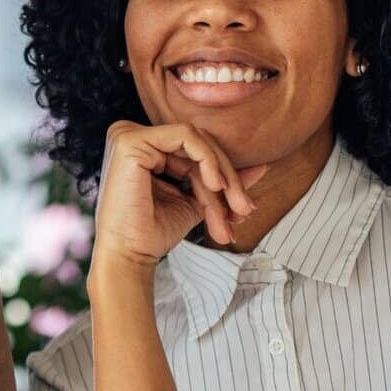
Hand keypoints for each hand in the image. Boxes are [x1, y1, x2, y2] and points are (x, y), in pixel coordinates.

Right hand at [92, 121, 267, 269]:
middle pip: (198, 144)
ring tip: (233, 210)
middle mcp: (131, 135)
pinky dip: (209, 160)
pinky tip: (215, 186)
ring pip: (196, 140)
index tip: (243, 209)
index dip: (224, 175)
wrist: (130, 255)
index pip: (194, 149)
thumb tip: (263, 166)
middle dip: (227, 178)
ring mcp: (127, 135)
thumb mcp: (198, 201)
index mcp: (143, 148)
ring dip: (222, 176)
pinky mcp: (130, 140)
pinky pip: (186, 137)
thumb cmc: (154, 232)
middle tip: (244, 210)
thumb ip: (223, 181)